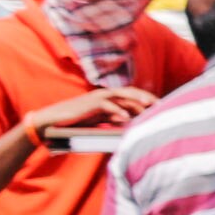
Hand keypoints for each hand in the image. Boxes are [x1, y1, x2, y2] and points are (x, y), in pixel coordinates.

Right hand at [37, 86, 156, 137]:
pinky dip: (116, 110)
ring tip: (148, 107)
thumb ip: (112, 118)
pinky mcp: (89, 104)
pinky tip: (126, 118)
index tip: (160, 106)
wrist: (53, 121)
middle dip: (146, 97)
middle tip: (160, 104)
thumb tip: (128, 121)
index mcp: (108, 99)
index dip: (146, 100)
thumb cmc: (76, 121)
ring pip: (121, 95)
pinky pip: (106, 105)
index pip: (131, 96)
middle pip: (130, 93)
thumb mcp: (98, 120)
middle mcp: (105, 95)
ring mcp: (97, 98)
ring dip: (135, 100)